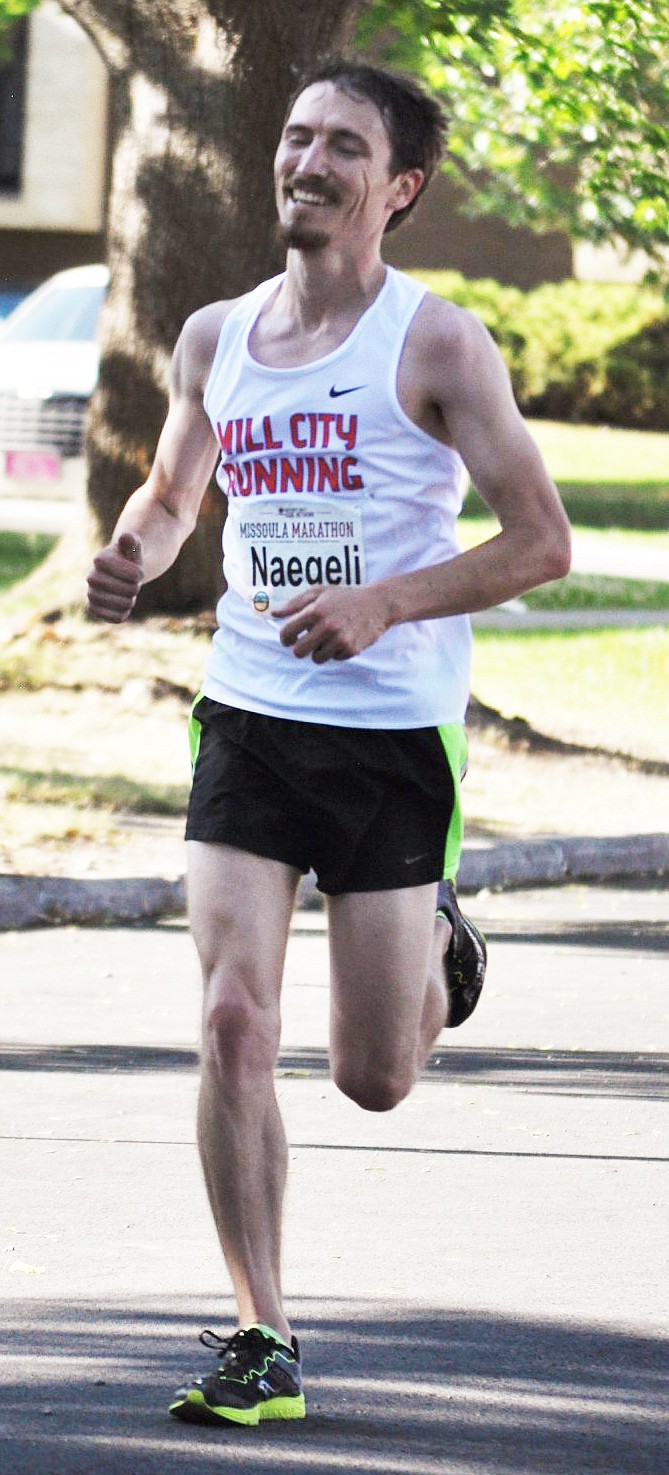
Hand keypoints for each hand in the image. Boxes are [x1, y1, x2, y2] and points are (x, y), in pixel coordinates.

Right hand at [86, 532, 143, 621]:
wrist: (119, 573)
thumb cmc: (129, 559)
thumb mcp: (133, 547)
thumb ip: (131, 541)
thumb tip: (126, 536)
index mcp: (100, 559)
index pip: (132, 574)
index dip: (138, 574)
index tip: (137, 570)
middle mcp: (91, 577)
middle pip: (128, 591)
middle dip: (135, 587)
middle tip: (132, 583)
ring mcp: (91, 594)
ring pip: (122, 606)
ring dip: (130, 601)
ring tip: (127, 594)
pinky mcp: (93, 609)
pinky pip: (115, 618)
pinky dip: (123, 613)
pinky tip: (122, 605)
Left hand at [274, 584, 389, 662]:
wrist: (378, 604)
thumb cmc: (345, 596)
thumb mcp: (319, 592)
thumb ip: (295, 603)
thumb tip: (274, 614)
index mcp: (315, 611)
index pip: (288, 633)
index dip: (286, 638)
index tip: (290, 638)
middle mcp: (327, 626)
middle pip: (299, 652)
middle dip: (300, 648)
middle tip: (307, 642)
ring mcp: (340, 639)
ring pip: (317, 658)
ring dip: (319, 651)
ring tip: (328, 638)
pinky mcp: (351, 649)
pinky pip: (334, 658)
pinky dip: (336, 652)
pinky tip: (343, 638)